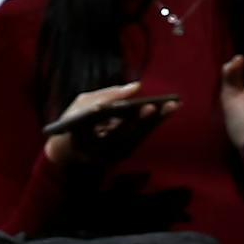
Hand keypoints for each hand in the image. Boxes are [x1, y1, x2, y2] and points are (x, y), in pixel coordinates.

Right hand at [43, 83, 177, 169]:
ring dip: (159, 121)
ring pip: (142, 136)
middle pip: (136, 134)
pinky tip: (165, 112)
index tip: (148, 106)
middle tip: (172, 104)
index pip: (117, 130)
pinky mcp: (125, 153)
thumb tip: (136, 87)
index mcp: (94, 142)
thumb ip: (108, 95)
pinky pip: (142, 137)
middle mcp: (110, 153)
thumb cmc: (73, 124)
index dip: (134, 118)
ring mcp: (119, 156)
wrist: (69, 154)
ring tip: (174, 105)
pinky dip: (153, 124)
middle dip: (154, 118)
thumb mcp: (82, 105)